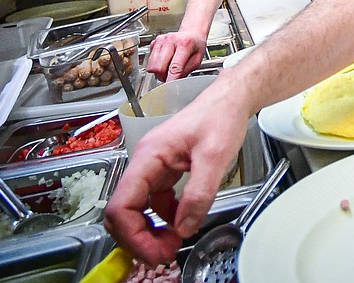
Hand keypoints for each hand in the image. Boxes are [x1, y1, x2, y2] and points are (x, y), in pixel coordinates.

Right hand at [103, 83, 251, 264]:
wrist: (230, 100)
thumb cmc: (220, 116)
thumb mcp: (215, 156)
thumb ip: (198, 194)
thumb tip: (184, 227)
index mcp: (150, 156)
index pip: (123, 203)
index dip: (133, 234)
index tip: (155, 251)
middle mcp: (146, 162)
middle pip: (124, 211)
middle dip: (139, 237)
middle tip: (163, 253)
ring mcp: (155, 167)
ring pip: (138, 209)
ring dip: (150, 231)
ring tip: (173, 243)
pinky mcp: (166, 172)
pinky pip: (156, 202)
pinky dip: (164, 218)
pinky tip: (182, 222)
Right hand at [146, 29, 206, 81]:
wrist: (191, 33)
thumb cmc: (196, 46)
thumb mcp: (197, 60)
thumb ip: (186, 71)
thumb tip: (175, 82)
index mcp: (184, 44)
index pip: (175, 67)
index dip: (171, 80)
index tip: (170, 89)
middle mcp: (170, 40)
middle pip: (158, 67)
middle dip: (163, 77)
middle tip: (170, 78)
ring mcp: (161, 40)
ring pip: (151, 65)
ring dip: (159, 72)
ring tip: (168, 70)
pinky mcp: (154, 42)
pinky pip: (150, 60)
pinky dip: (156, 65)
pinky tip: (164, 62)